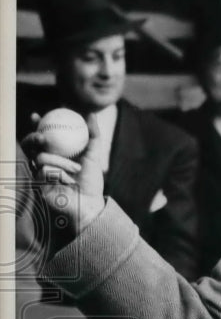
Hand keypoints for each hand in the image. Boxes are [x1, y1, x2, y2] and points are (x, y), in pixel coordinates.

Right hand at [21, 113, 105, 232]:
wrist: (90, 205)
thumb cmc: (91, 182)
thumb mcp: (93, 156)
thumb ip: (92, 135)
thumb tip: (91, 114)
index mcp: (54, 154)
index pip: (41, 136)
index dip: (36, 125)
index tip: (37, 116)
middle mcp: (43, 163)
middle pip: (29, 145)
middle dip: (33, 137)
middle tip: (43, 136)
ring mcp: (39, 174)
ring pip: (40, 158)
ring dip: (60, 162)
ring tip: (76, 170)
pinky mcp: (37, 187)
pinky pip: (43, 172)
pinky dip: (58, 174)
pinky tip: (67, 181)